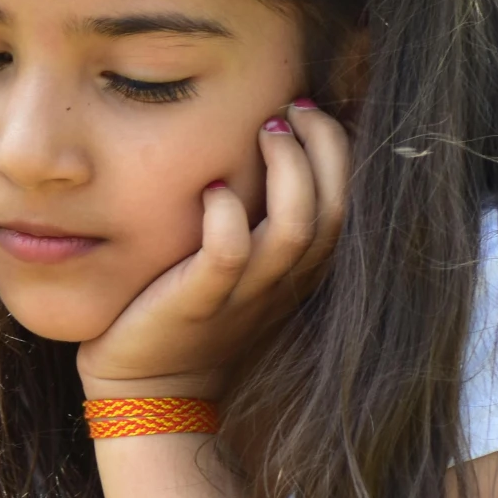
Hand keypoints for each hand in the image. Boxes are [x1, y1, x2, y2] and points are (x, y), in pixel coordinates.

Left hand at [75, 100, 348, 399]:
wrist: (150, 390)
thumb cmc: (190, 314)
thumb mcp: (239, 266)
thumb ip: (258, 216)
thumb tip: (265, 140)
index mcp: (299, 270)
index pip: (346, 202)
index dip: (338, 150)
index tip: (306, 108)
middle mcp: (282, 282)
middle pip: (335, 209)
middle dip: (325, 147)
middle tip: (292, 106)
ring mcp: (244, 294)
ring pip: (295, 229)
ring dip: (288, 171)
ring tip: (266, 131)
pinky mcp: (199, 303)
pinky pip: (228, 254)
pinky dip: (226, 215)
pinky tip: (212, 188)